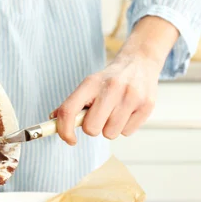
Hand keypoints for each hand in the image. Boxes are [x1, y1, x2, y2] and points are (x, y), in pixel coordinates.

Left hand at [53, 16, 178, 143]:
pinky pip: (126, 133)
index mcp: (91, 83)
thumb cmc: (109, 80)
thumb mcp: (89, 85)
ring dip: (110, 128)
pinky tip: (128, 112)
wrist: (140, 63)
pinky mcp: (146, 106)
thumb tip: (54, 120)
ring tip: (115, 112)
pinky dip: (125, 127)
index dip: (64, 131)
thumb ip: (71, 104)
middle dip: (92, 128)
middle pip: (91, 129)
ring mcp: (131, 97)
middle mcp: (111, 88)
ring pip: (110, 134)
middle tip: (99, 117)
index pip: (69, 111)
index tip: (70, 139)